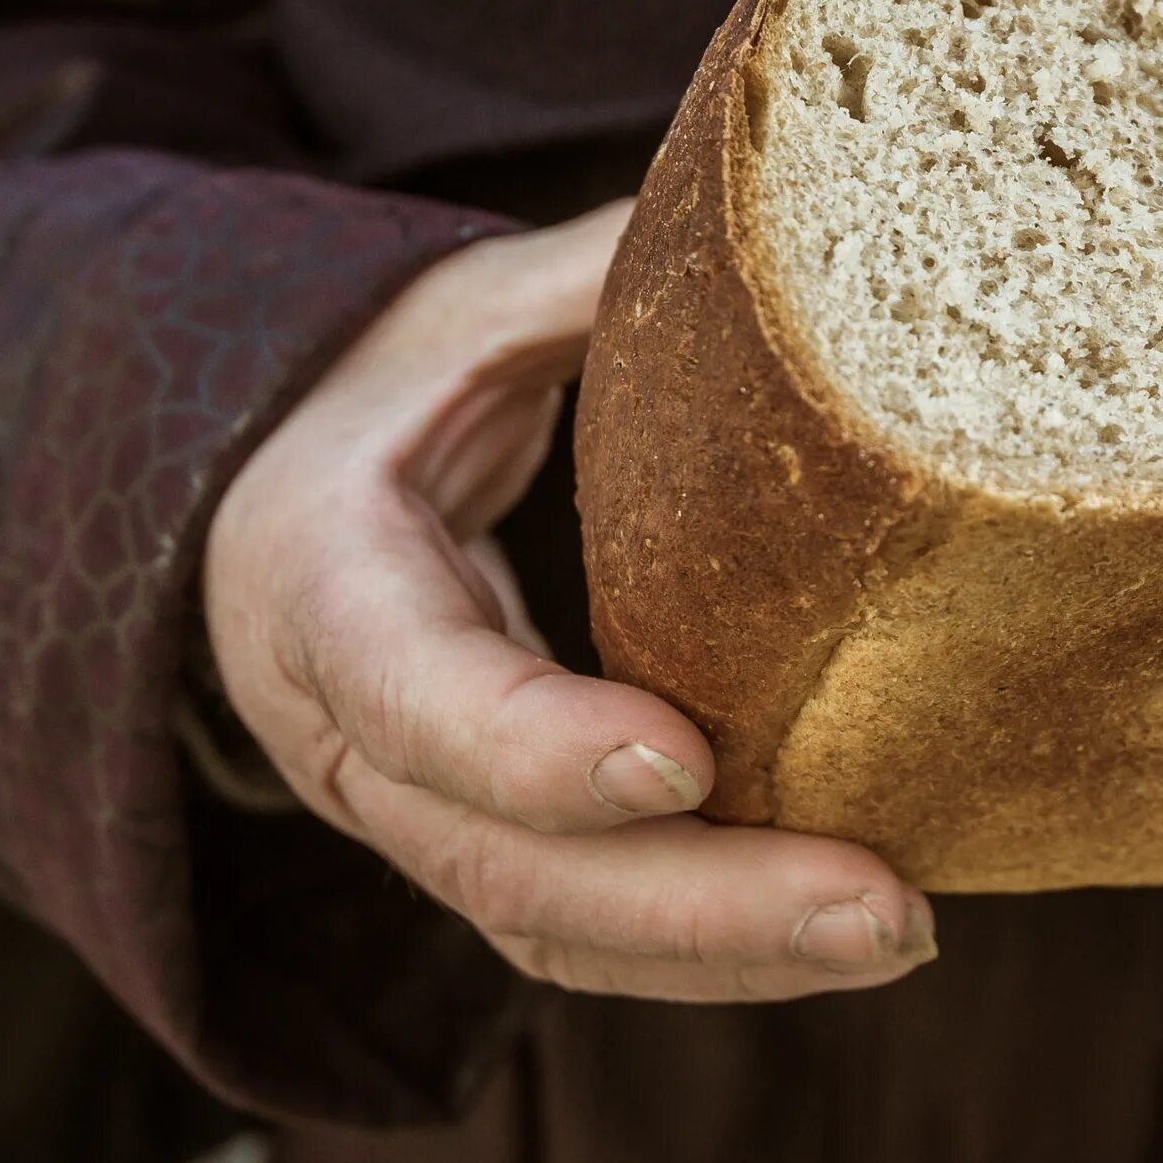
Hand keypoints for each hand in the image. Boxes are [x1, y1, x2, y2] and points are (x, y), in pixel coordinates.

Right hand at [204, 202, 935, 1001]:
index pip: (411, 691)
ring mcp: (406, 818)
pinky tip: (849, 934)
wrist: (258, 502)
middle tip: (888, 911)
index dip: (535, 746)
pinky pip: (584, 941)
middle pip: (506, 868)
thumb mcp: (454, 308)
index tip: (686, 758)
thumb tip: (790, 204)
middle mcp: (342, 735)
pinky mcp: (477, 857)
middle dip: (700, 907)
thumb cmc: (376, 389)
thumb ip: (591, 276)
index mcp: (317, 578)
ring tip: (904, 932)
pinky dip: (712, 957)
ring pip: (551, 935)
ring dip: (731, 958)